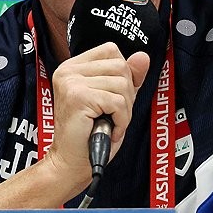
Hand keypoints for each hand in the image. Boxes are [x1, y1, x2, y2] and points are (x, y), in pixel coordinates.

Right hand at [44, 42, 150, 195]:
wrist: (73, 161)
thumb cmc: (92, 133)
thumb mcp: (115, 99)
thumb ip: (129, 77)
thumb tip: (143, 56)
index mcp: (74, 67)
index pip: (112, 50)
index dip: (123, 74)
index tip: (113, 97)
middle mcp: (69, 71)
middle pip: (121, 66)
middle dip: (127, 95)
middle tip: (112, 114)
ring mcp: (71, 82)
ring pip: (122, 85)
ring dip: (124, 110)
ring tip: (109, 123)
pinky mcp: (78, 97)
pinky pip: (118, 102)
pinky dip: (121, 120)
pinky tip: (109, 129)